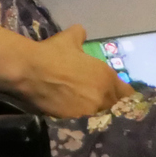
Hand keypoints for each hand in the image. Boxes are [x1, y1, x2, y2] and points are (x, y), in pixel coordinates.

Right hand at [19, 26, 133, 117]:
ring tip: (85, 111)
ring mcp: (88, 112)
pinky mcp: (71, 122)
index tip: (115, 95)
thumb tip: (81, 32)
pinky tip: (73, 116)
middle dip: (109, 106)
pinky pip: (82, 124)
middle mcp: (102, 97)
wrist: (29, 71)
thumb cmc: (52, 54)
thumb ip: (80, 36)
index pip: (127, 94)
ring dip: (95, 114)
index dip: (121, 94)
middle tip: (99, 103)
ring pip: (99, 117)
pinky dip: (80, 121)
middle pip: (114, 108)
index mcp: (107, 78)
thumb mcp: (69, 39)